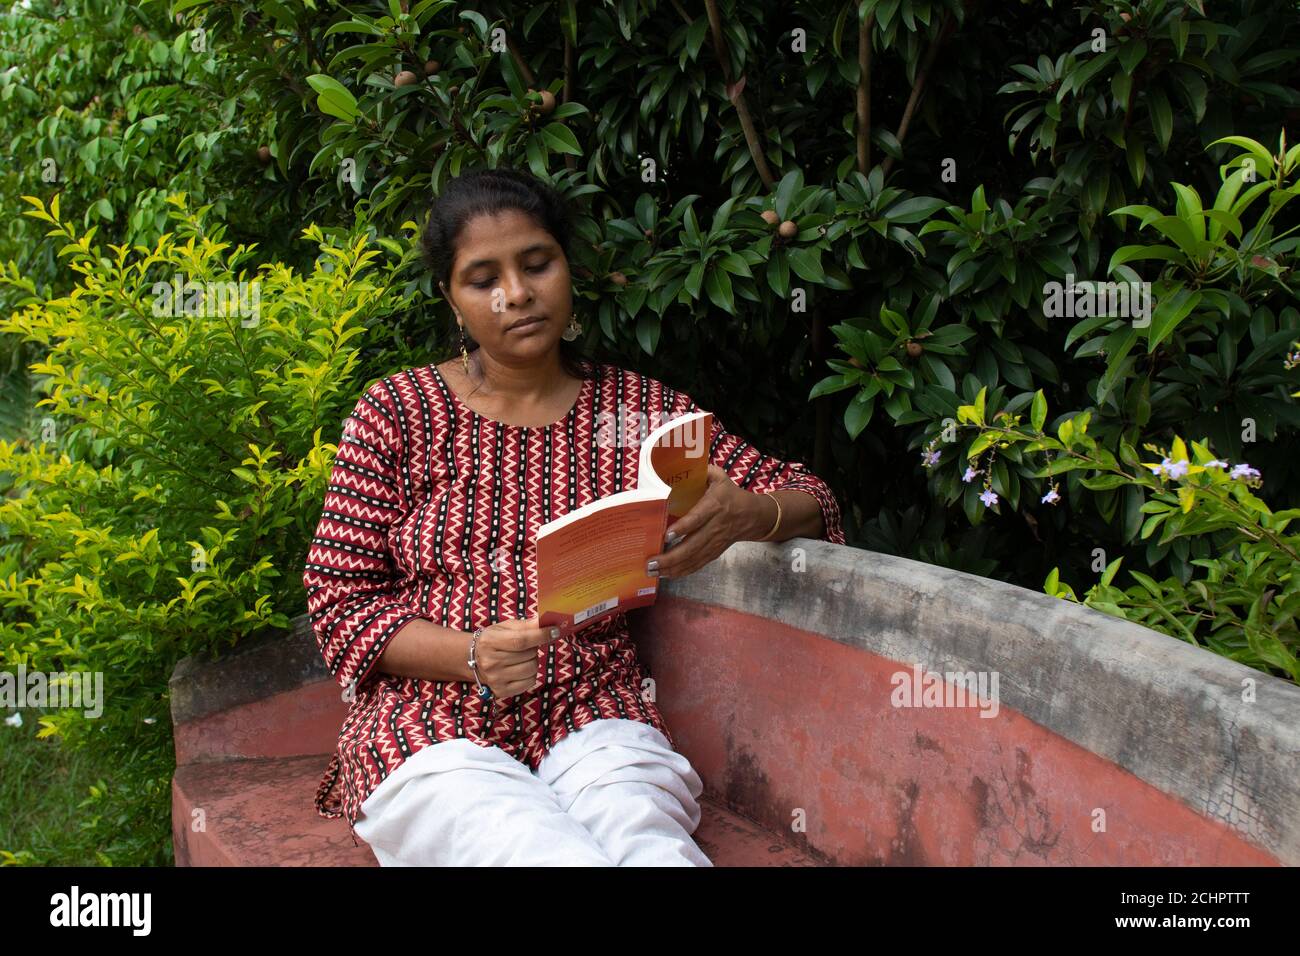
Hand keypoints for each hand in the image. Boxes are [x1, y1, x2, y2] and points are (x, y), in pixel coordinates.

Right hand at [471, 614, 563, 698]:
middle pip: (529, 655)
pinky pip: (530, 682)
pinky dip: (530, 674)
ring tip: (522, 658)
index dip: (541, 635)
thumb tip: (546, 621)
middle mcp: (490, 662)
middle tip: (525, 646)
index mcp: (489, 642)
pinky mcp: (501, 691)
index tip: (555, 631)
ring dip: (533, 661)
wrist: (474, 659)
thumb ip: (526, 625)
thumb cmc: (494, 639)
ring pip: (532, 669)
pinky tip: (520, 669)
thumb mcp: (506, 627)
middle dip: (534, 648)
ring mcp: (495, 679)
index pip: (520, 640)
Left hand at [645, 464, 767, 579]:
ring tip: (652, 571)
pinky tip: (666, 574)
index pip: (698, 519)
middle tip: (651, 562)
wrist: (753, 516)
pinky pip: (698, 564)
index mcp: (715, 505)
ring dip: (672, 567)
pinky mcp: (715, 552)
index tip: (667, 535)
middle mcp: (715, 527)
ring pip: (694, 558)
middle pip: (692, 545)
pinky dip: (682, 571)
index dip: (683, 528)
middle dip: (670, 556)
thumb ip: (703, 470)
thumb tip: (679, 460)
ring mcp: (715, 542)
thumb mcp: (720, 477)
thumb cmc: (731, 494)